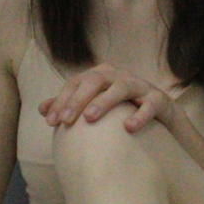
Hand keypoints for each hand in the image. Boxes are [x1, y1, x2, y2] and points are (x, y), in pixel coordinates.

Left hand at [40, 63, 181, 133]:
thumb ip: (70, 105)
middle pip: (95, 81)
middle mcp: (120, 76)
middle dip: (78, 100)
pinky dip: (140, 114)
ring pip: (121, 87)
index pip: (77, 83)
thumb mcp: (95, 105)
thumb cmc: (122, 108)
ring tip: (90, 118)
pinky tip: (128, 128)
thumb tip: (42, 109)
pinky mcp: (159, 99)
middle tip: (66, 121)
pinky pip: (150, 104)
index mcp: (102, 75)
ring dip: (104, 101)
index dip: (62, 100)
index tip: (51, 122)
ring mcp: (141, 85)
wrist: (161, 115)